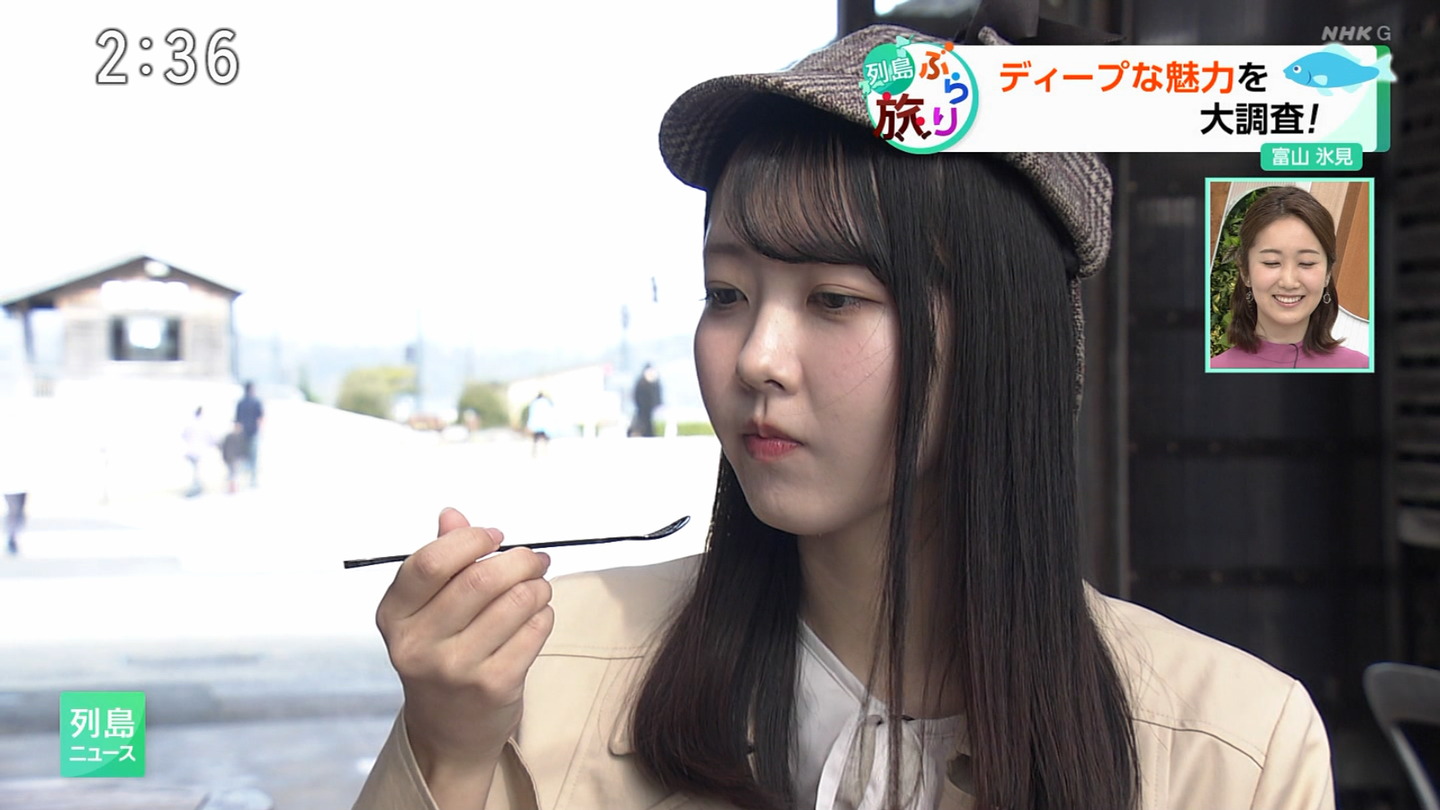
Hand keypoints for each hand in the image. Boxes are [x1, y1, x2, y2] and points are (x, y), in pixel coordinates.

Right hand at [375, 507, 554, 781]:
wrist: (447, 730)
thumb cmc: (441, 653)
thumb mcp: (426, 609)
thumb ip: (441, 559)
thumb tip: (452, 514)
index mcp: (394, 616)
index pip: (430, 562)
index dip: (470, 540)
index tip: (495, 536)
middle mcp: (418, 644)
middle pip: (479, 580)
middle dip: (518, 559)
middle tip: (535, 558)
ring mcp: (455, 669)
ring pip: (515, 603)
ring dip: (537, 586)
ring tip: (539, 586)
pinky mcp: (493, 686)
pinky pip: (534, 631)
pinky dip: (545, 614)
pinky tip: (538, 616)